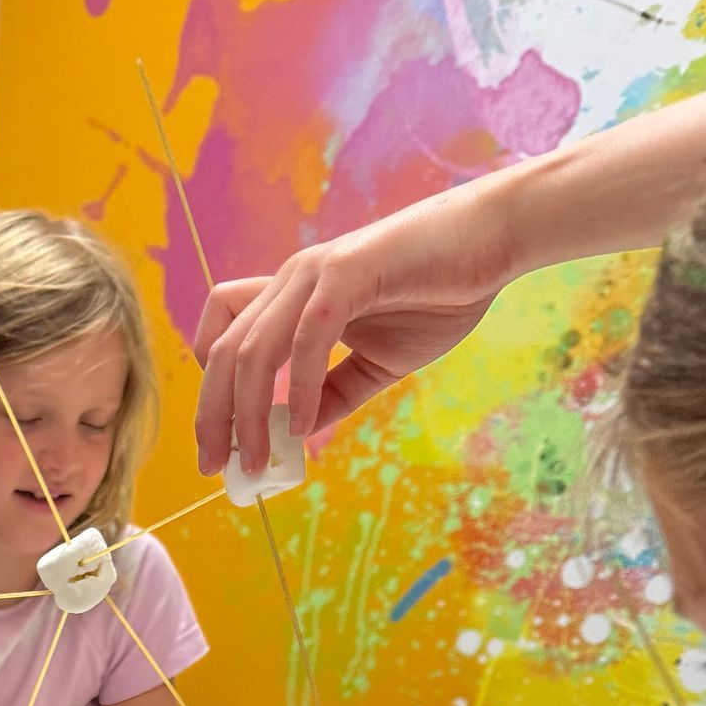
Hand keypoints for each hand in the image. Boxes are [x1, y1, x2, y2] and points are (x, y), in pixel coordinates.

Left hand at [193, 189, 515, 477]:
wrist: (494, 238)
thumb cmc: (441, 291)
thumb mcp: (378, 359)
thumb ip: (335, 392)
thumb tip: (298, 433)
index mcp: (293, 296)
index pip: (222, 336)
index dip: (211, 388)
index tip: (222, 440)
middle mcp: (292, 280)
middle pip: (223, 351)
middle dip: (211, 415)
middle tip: (214, 466)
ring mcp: (316, 272)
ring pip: (253, 349)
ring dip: (247, 413)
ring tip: (255, 461)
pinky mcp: (349, 271)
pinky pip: (307, 337)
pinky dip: (299, 386)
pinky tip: (303, 426)